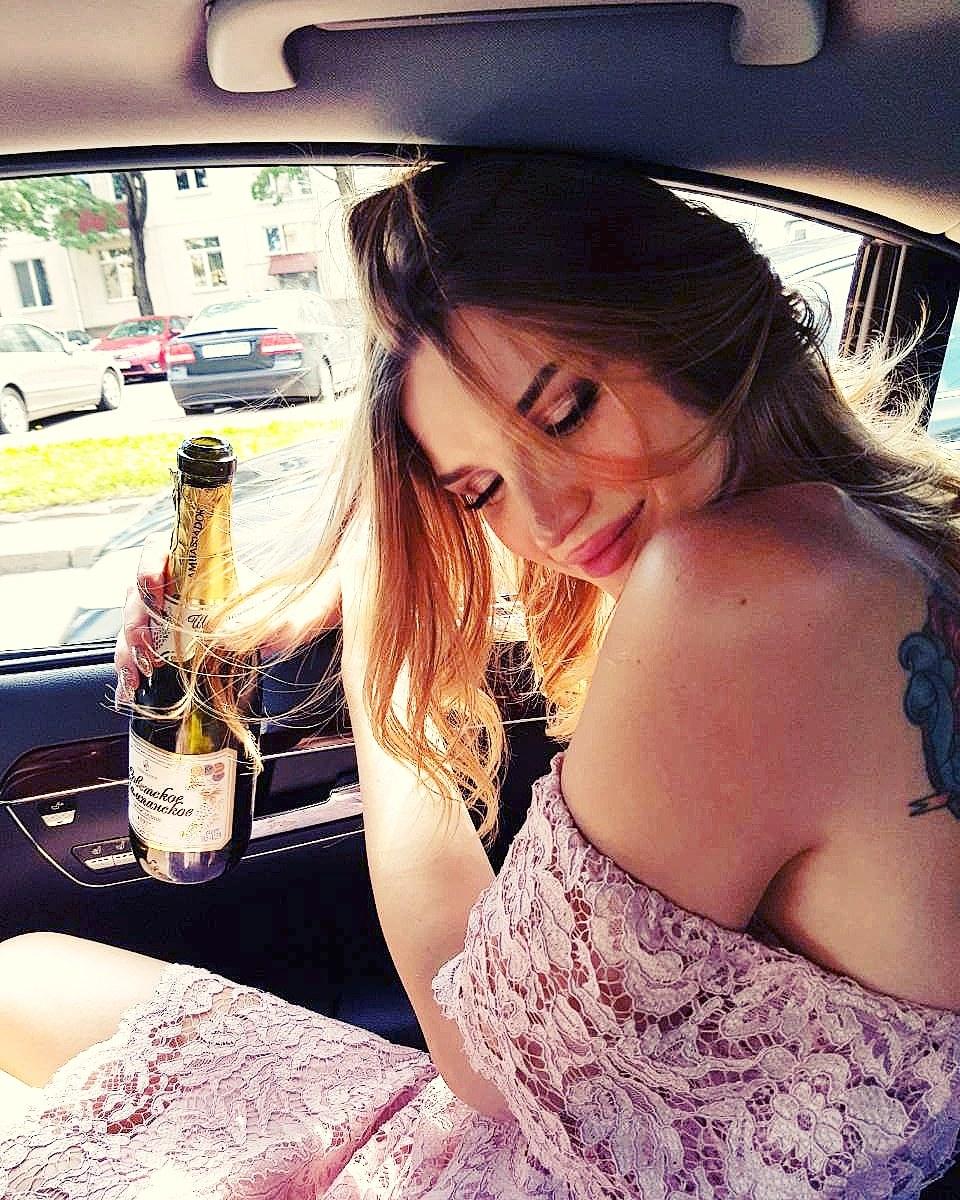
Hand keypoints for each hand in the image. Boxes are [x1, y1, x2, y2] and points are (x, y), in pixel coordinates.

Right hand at [113, 535, 344, 707]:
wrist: (282, 627)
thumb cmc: (279, 611)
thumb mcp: (283, 613)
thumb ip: (284, 620)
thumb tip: (277, 632)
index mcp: (196, 565)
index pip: (160, 550)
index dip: (149, 565)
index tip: (154, 585)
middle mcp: (175, 586)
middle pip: (137, 593)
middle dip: (135, 619)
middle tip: (145, 645)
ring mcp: (166, 614)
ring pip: (132, 623)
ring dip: (128, 648)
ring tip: (136, 673)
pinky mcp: (163, 642)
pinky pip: (136, 650)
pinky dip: (130, 669)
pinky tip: (130, 689)